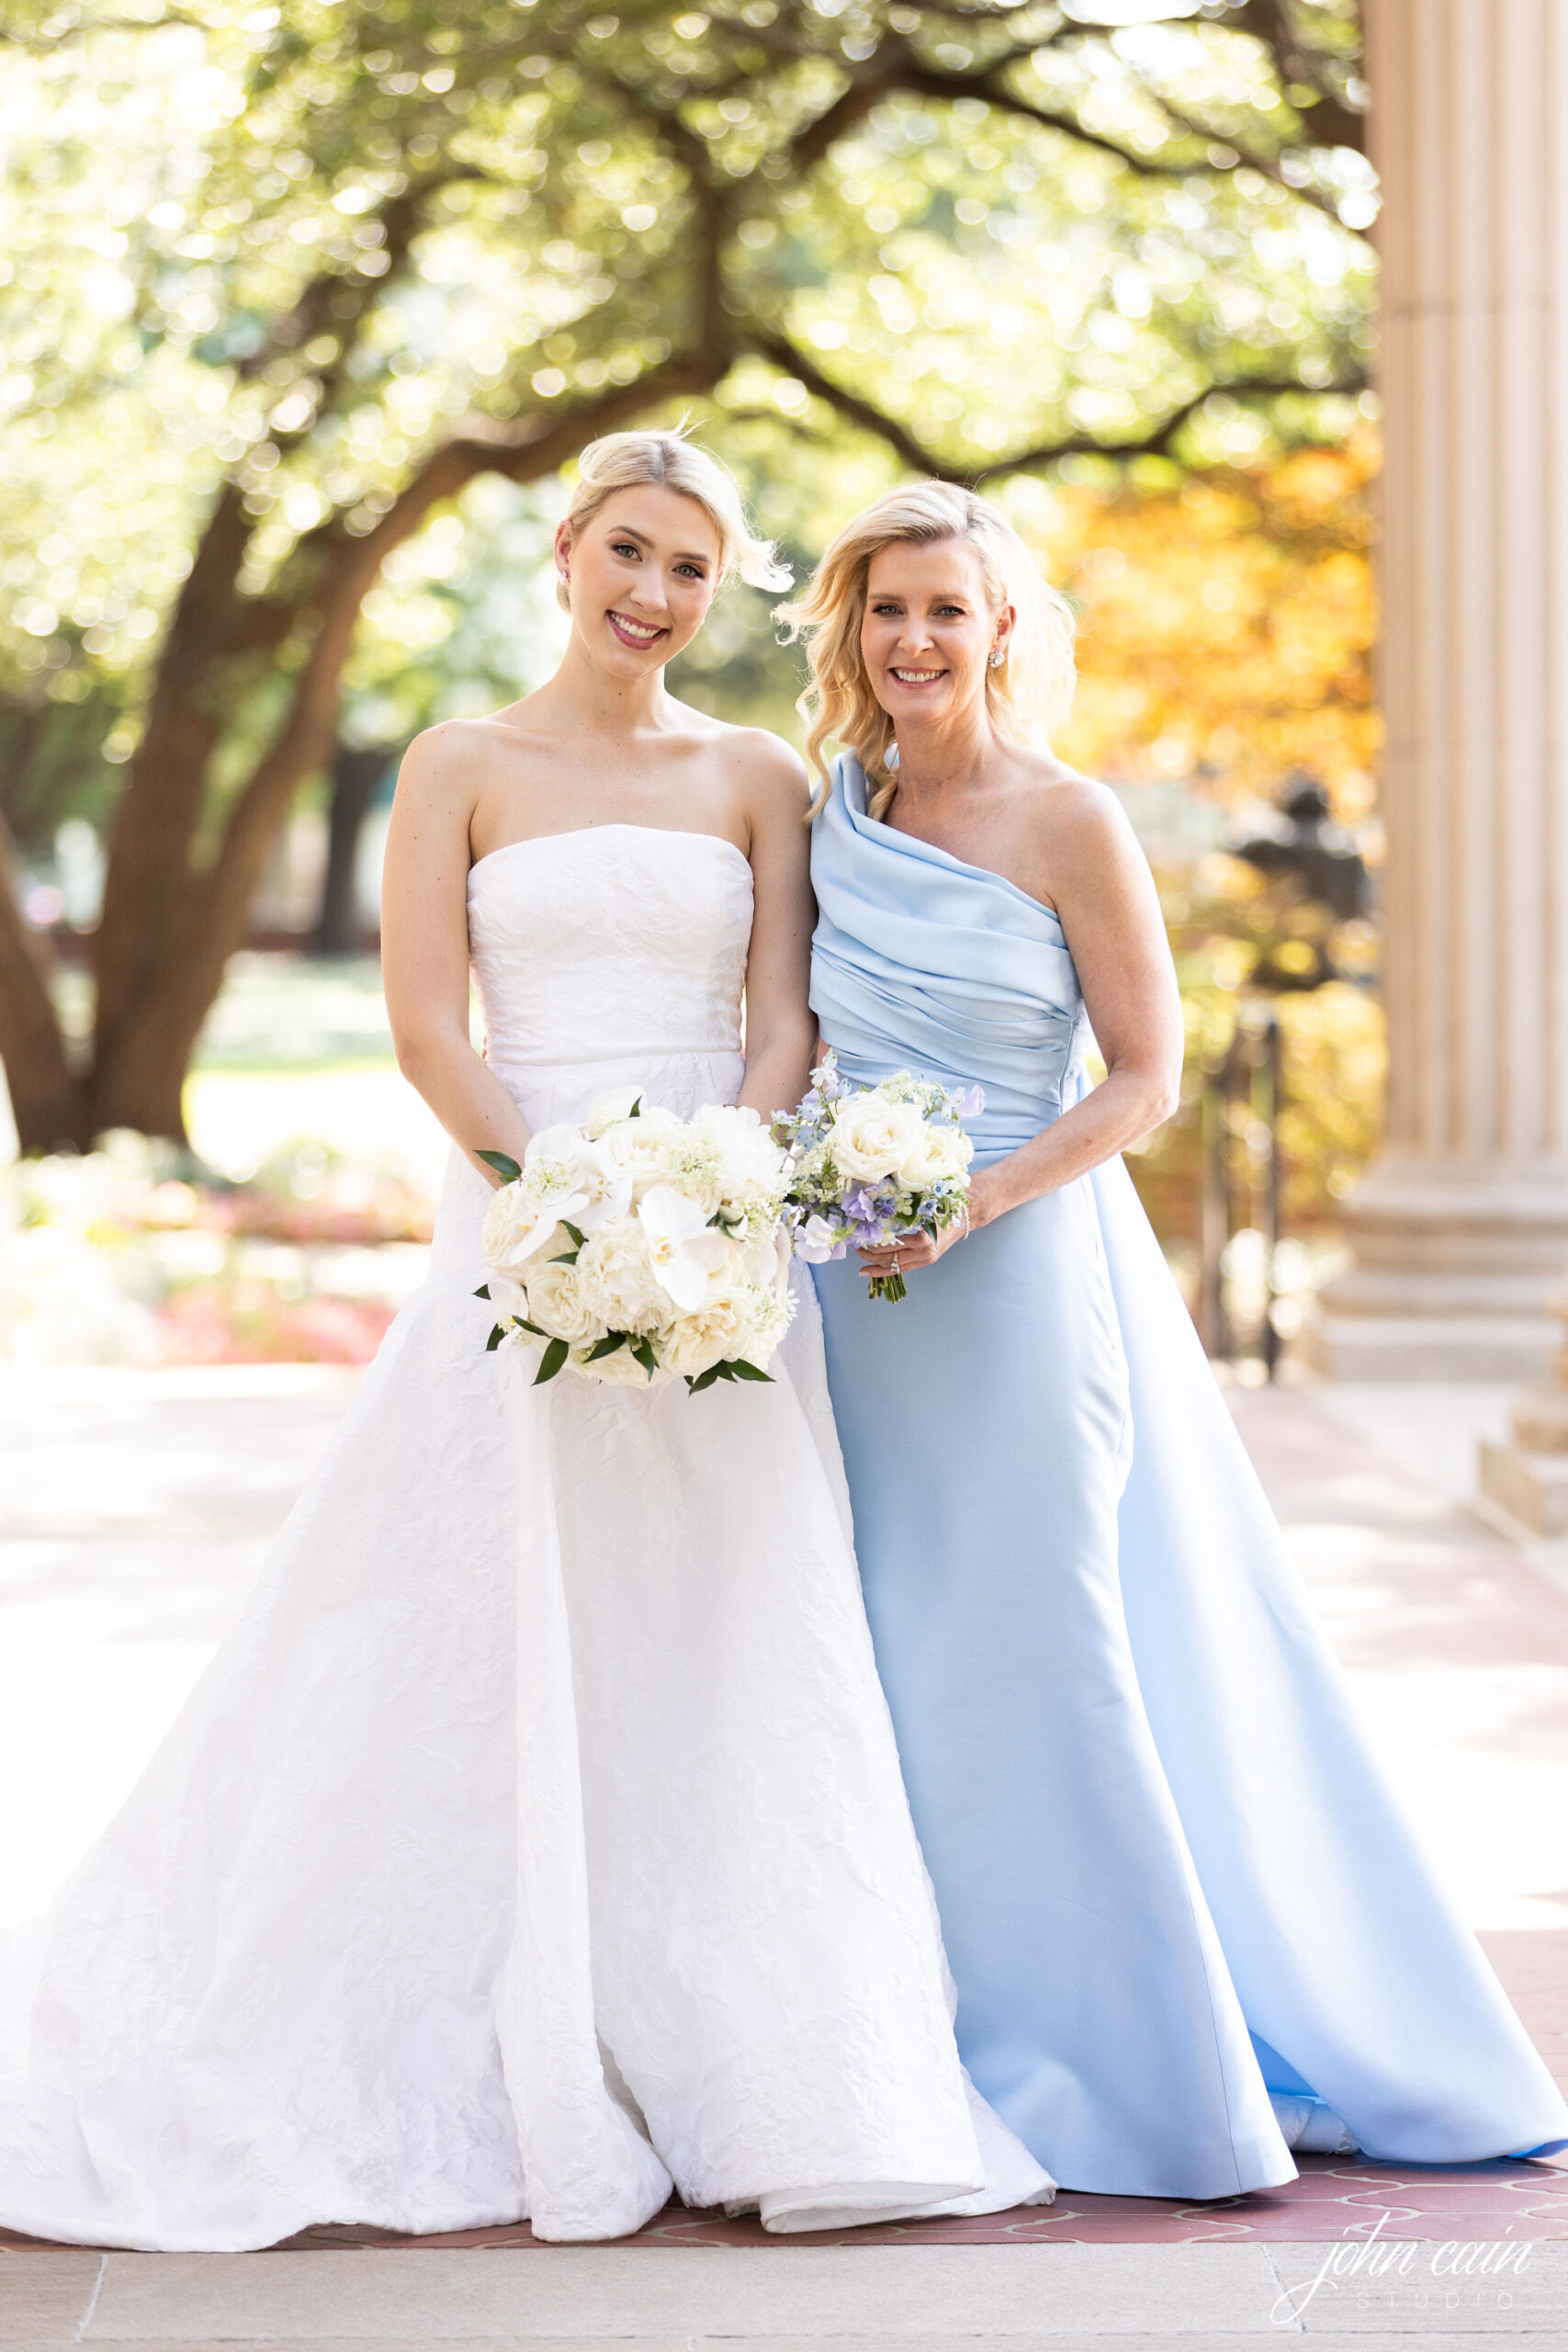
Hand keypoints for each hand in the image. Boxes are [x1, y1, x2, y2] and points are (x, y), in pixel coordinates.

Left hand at [854, 1170, 996, 1281]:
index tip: (856, 1233)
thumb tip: (872, 1206)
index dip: (869, 1239)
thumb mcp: (921, 1202)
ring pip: (891, 1264)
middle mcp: (923, 1249)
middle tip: (852, 1243)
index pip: (887, 1241)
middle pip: (886, 1254)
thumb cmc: (942, 1203)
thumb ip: (900, 1207)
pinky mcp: (926, 1261)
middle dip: (866, 1250)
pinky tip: (866, 1271)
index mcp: (921, 1234)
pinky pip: (899, 1269)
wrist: (966, 1214)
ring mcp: (925, 1257)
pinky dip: (882, 1271)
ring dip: (871, 1261)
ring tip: (858, 1255)